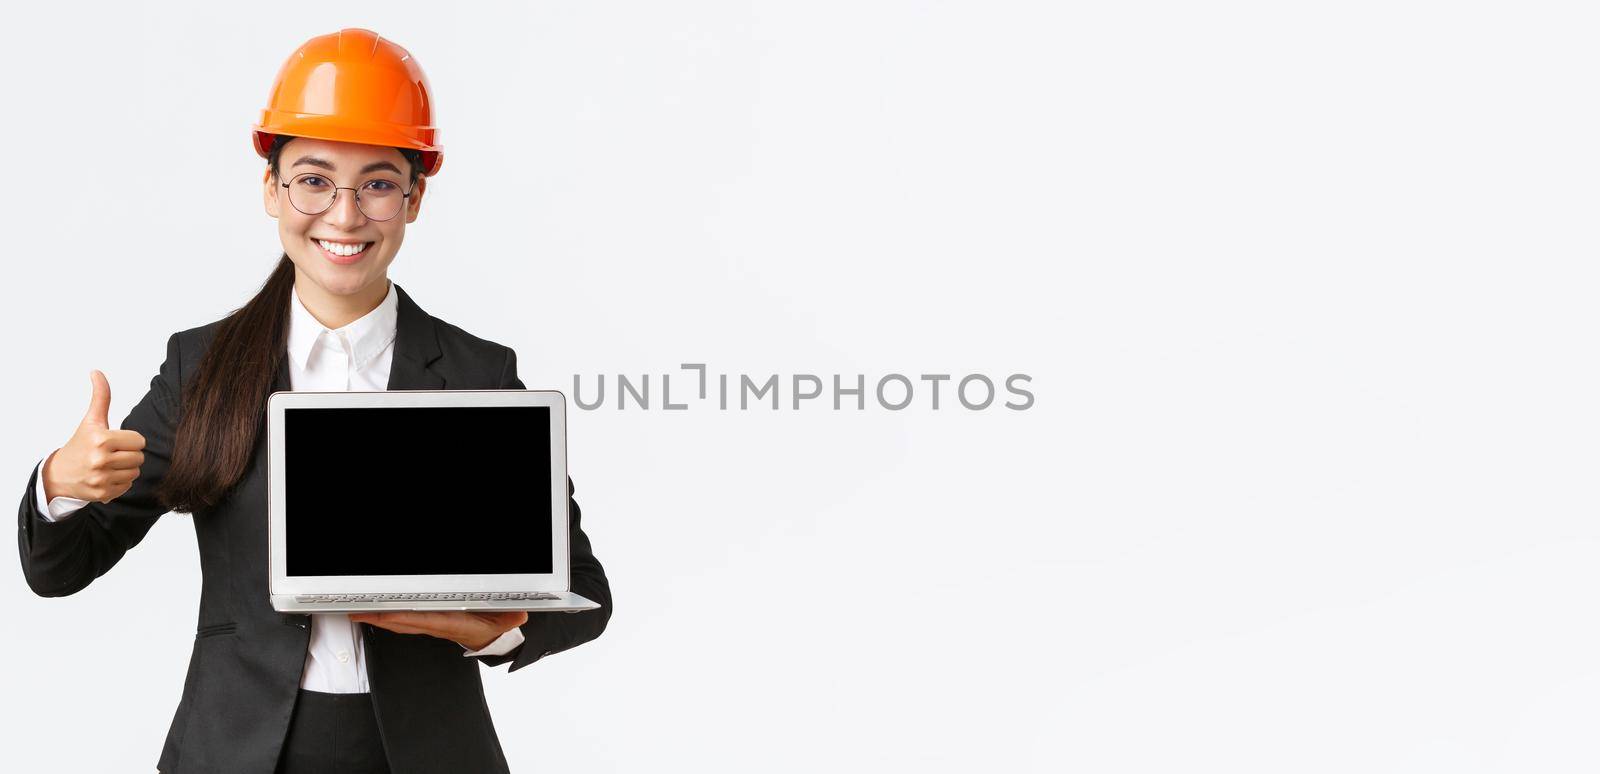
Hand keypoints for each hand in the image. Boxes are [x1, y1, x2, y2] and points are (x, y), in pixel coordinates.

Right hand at [42, 370, 146, 503]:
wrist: (59, 474)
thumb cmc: (80, 444)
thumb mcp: (91, 420)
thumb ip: (100, 397)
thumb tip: (96, 371)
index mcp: (101, 439)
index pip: (139, 441)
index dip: (129, 440)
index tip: (114, 441)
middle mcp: (101, 460)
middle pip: (139, 457)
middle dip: (128, 454)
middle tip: (111, 453)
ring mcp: (102, 479)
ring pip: (135, 472)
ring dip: (125, 468)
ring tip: (108, 465)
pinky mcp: (103, 494)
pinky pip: (128, 486)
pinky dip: (119, 482)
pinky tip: (105, 477)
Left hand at [349, 610, 528, 650]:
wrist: (492, 639)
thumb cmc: (494, 626)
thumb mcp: (506, 620)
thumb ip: (510, 618)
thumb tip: (519, 615)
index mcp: (450, 624)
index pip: (420, 620)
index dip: (399, 617)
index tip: (381, 612)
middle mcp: (436, 626)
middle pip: (401, 623)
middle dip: (379, 619)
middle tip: (357, 611)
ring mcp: (430, 625)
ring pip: (399, 624)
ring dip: (379, 619)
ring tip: (360, 611)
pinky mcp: (428, 622)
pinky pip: (404, 621)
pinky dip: (389, 617)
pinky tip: (379, 611)